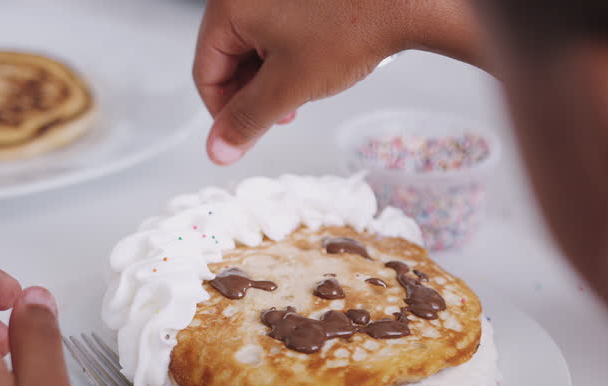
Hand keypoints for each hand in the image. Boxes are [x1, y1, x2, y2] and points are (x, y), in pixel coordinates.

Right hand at [193, 0, 483, 164]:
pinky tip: (309, 69)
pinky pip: (274, 28)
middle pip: (227, 57)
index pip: (205, 71)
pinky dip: (285, 56)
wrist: (402, 1)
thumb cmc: (352, 28)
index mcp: (230, 5)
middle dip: (251, 94)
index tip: (242, 135)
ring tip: (297, 95)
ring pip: (253, 46)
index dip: (223, 113)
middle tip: (276, 116)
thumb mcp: (289, 87)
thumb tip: (218, 149)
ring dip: (269, 79)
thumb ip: (247, 121)